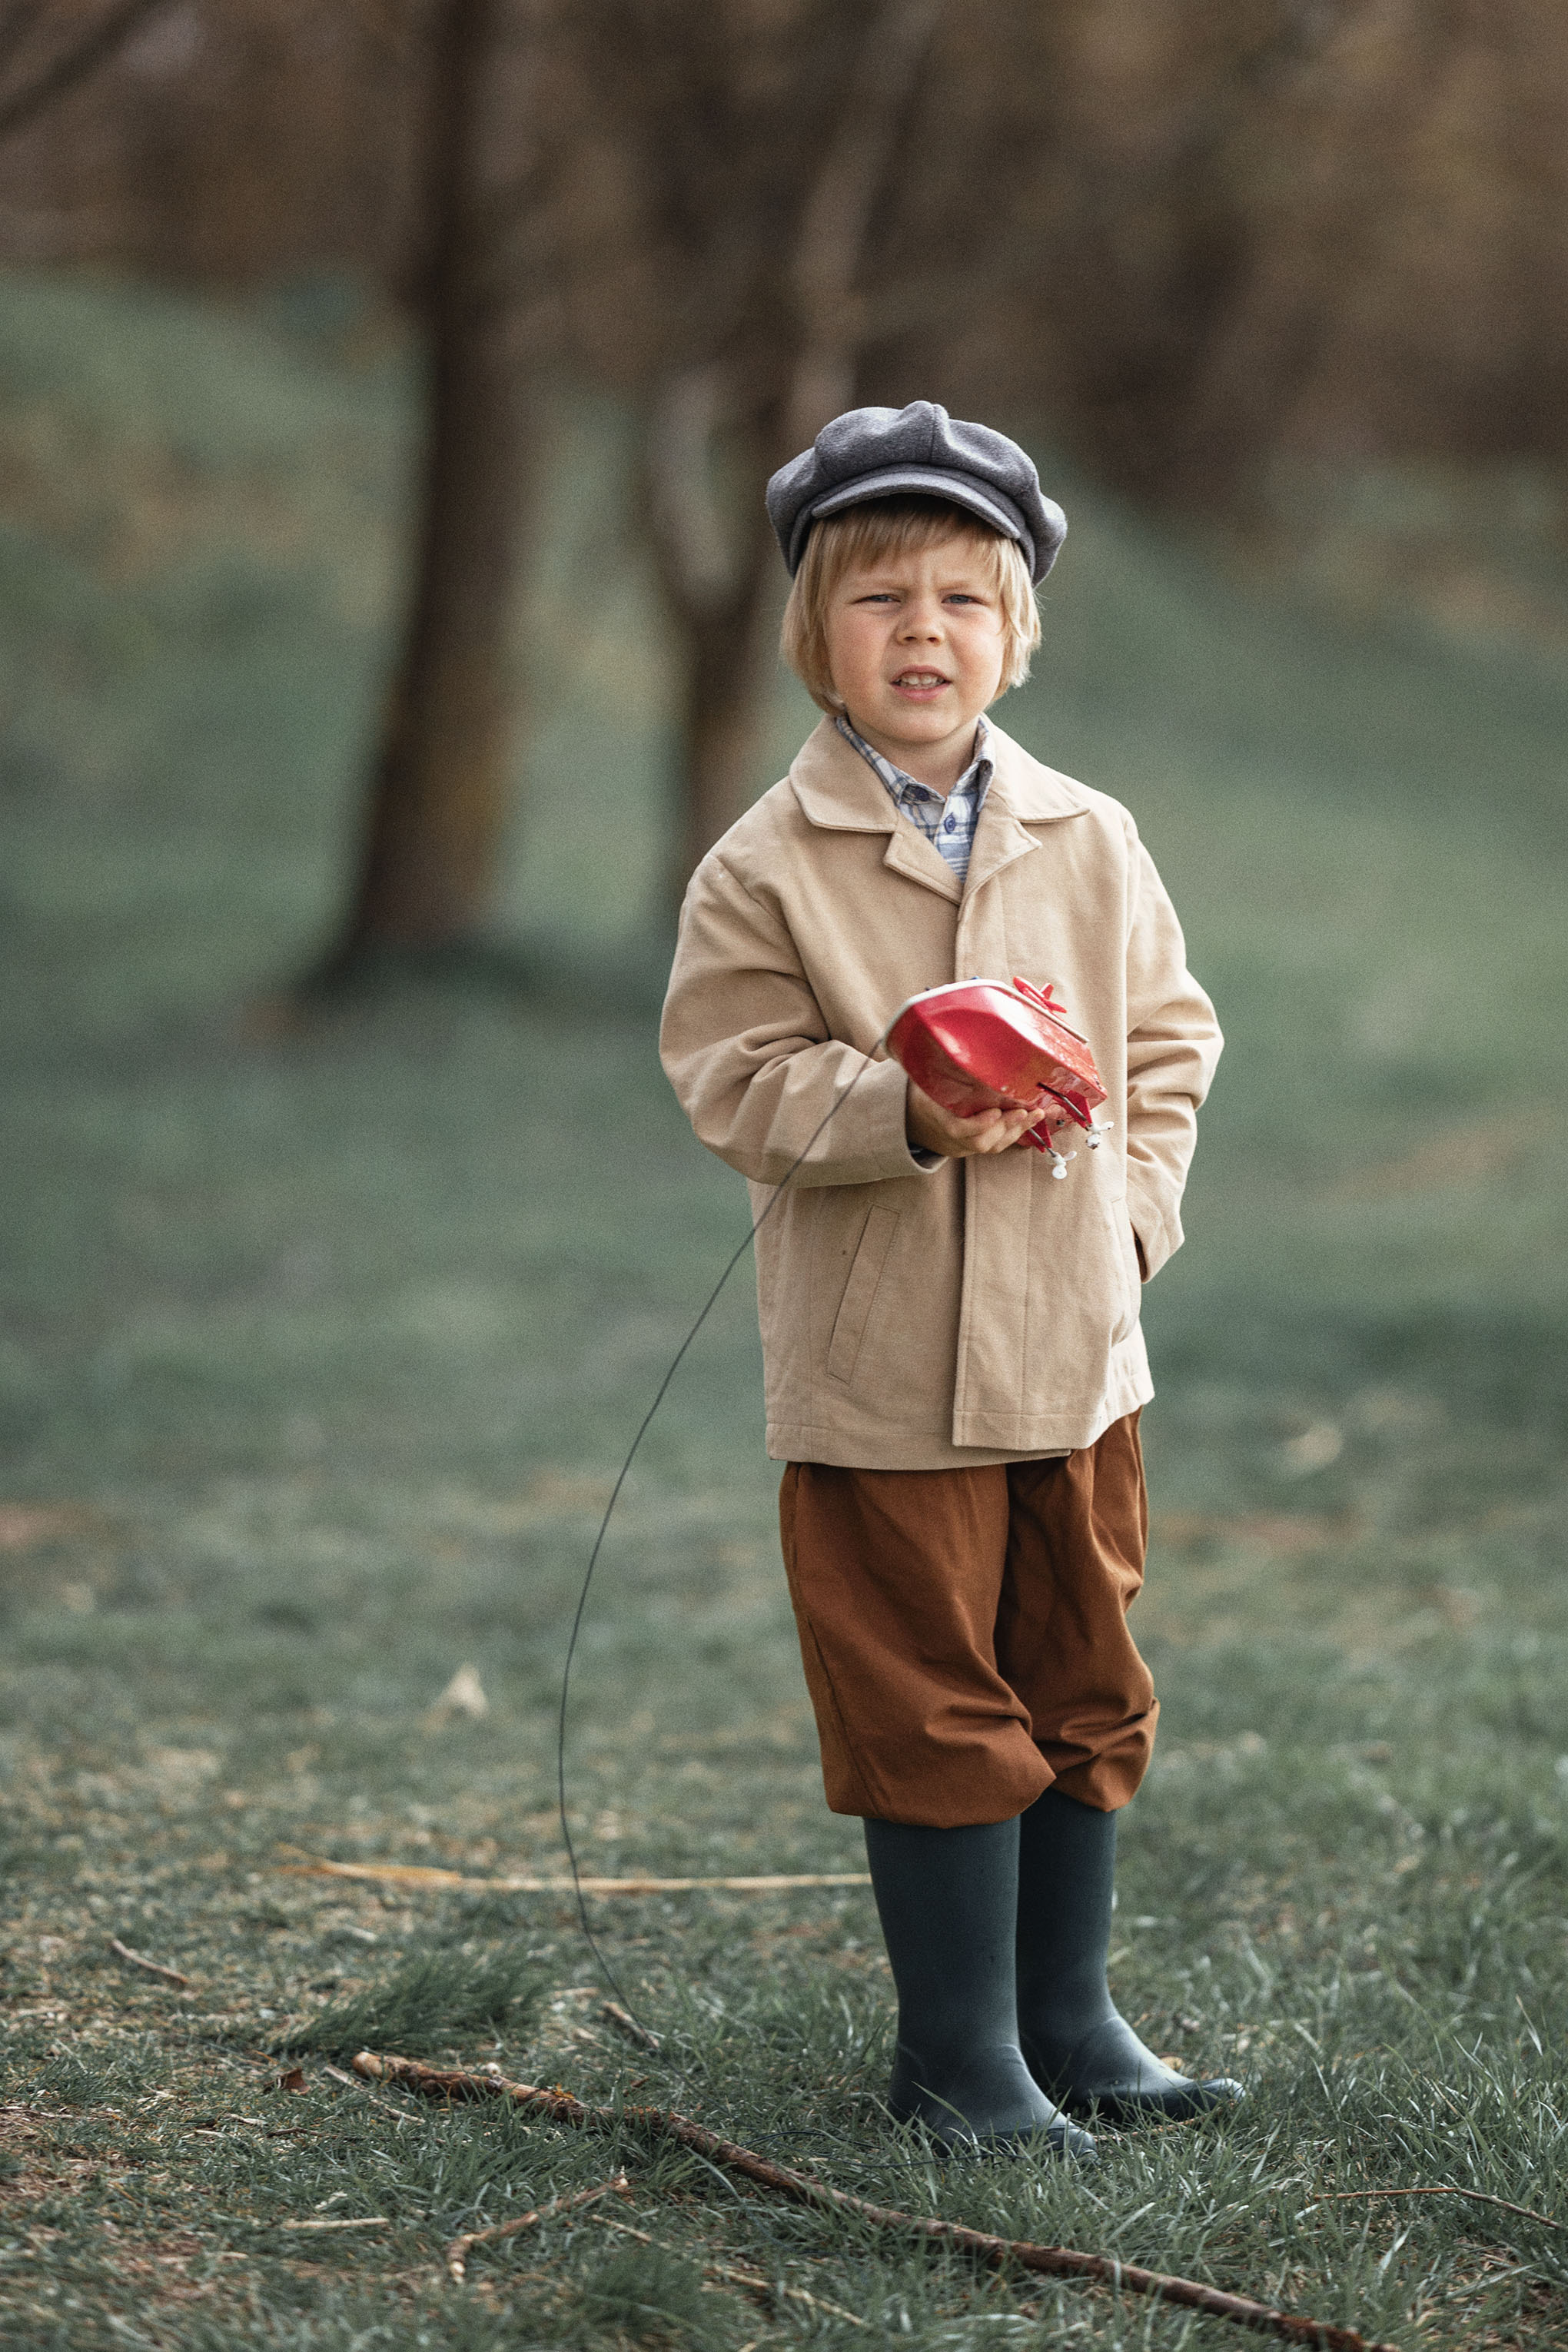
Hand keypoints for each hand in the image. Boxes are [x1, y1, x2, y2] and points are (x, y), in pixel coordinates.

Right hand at [905, 1080, 1062, 1158]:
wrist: (926, 1117)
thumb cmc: (932, 1091)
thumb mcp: (931, 1077)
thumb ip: (942, 1066)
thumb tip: (952, 1039)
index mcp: (938, 1117)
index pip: (957, 1129)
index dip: (977, 1124)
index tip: (995, 1112)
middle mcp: (954, 1136)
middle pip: (980, 1140)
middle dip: (1005, 1126)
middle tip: (1023, 1110)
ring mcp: (968, 1143)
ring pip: (993, 1145)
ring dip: (1017, 1130)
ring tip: (1035, 1114)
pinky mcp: (981, 1144)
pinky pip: (1000, 1144)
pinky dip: (1018, 1132)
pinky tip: (1032, 1119)